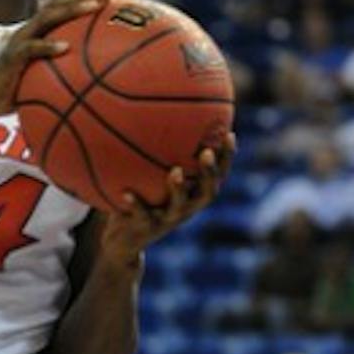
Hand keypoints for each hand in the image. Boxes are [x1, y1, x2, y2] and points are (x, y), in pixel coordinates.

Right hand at [0, 0, 111, 125]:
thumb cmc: (10, 94)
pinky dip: (48, 46)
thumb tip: (91, 87)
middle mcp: (27, 30)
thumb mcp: (38, 81)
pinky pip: (31, 49)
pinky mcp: (11, 57)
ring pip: (47, 17)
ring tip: (93, 7)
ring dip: (71, 10)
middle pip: (57, 4)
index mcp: (34, 33)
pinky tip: (65, 48)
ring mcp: (18, 41)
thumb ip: (59, 75)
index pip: (60, 8)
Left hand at [98, 133, 235, 266]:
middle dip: (209, 173)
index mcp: (192, 195)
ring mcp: (166, 220)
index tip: (229, 134)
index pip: (218, 175)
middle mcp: (186, 208)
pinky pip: (141, 216)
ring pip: (179, 206)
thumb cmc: (142, 199)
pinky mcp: (145, 229)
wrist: (124, 240)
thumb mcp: (151, 177)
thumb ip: (158, 153)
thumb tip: (156, 112)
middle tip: (207, 153)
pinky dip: (135, 204)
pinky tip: (126, 193)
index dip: (226, 158)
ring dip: (179, 189)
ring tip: (175, 171)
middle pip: (207, 192)